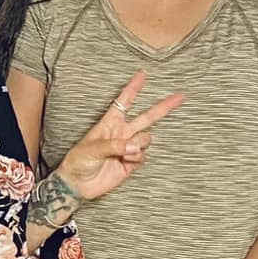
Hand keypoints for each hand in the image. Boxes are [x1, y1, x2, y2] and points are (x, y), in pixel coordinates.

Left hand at [55, 71, 183, 202]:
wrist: (78, 184)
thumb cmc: (78, 161)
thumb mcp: (92, 148)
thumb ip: (115, 146)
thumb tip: (134, 147)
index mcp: (109, 123)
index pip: (124, 101)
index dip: (133, 88)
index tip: (142, 74)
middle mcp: (122, 133)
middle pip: (147, 117)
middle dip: (163, 106)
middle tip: (180, 96)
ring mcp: (128, 148)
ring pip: (146, 139)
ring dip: (139, 145)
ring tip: (124, 153)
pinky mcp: (131, 163)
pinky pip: (142, 156)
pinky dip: (136, 159)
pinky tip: (124, 163)